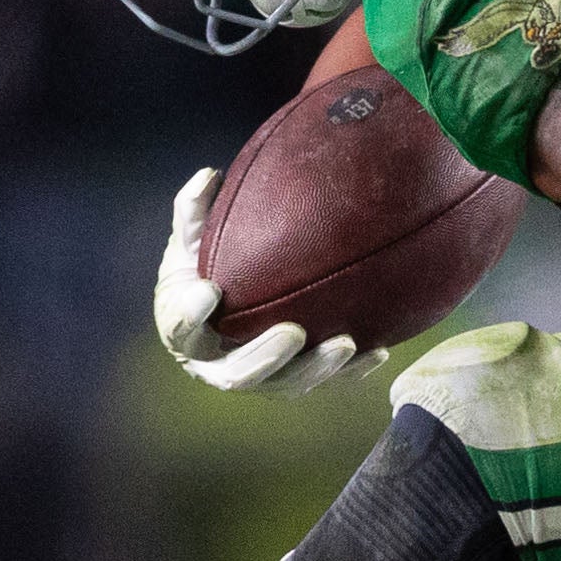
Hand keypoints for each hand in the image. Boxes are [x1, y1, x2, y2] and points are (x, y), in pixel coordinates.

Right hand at [153, 166, 375, 397]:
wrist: (222, 305)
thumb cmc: (204, 269)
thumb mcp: (190, 242)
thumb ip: (194, 213)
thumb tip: (208, 175)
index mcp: (185, 333)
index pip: (182, 329)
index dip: (192, 315)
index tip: (210, 290)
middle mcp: (217, 366)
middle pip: (239, 373)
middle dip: (268, 354)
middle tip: (294, 330)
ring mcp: (257, 379)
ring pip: (285, 385)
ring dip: (316, 368)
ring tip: (345, 342)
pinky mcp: (291, 381)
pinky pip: (322, 384)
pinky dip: (349, 372)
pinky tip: (377, 350)